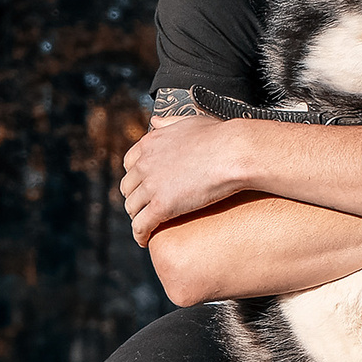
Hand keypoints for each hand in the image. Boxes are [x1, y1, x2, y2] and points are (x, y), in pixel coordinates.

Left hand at [121, 111, 250, 245]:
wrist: (234, 152)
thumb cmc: (221, 137)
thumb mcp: (189, 121)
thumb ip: (169, 122)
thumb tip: (156, 121)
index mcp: (150, 143)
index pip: (129, 164)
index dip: (135, 177)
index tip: (142, 186)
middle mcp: (145, 163)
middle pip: (128, 187)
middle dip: (135, 199)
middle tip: (145, 208)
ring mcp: (152, 185)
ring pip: (132, 208)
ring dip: (137, 217)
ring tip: (146, 226)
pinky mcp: (162, 206)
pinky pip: (141, 225)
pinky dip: (140, 235)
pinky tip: (145, 240)